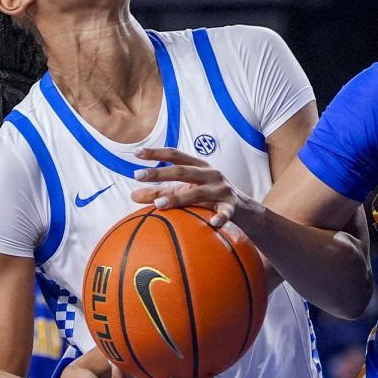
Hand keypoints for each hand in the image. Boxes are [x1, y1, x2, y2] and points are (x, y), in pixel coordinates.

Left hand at [132, 147, 262, 228]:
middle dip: (160, 172)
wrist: (244, 209)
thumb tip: (132, 195)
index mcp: (198, 166)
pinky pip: (225, 212)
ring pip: (198, 192)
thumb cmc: (208, 197)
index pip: (175, 155)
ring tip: (158, 205)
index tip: (136, 153)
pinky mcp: (231, 206)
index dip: (156, 152)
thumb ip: (161, 192)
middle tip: (138, 176)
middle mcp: (210, 174)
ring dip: (178, 198)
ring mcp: (221, 190)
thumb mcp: (186, 191)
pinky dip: (220, 218)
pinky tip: (212, 224)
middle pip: (183, 171)